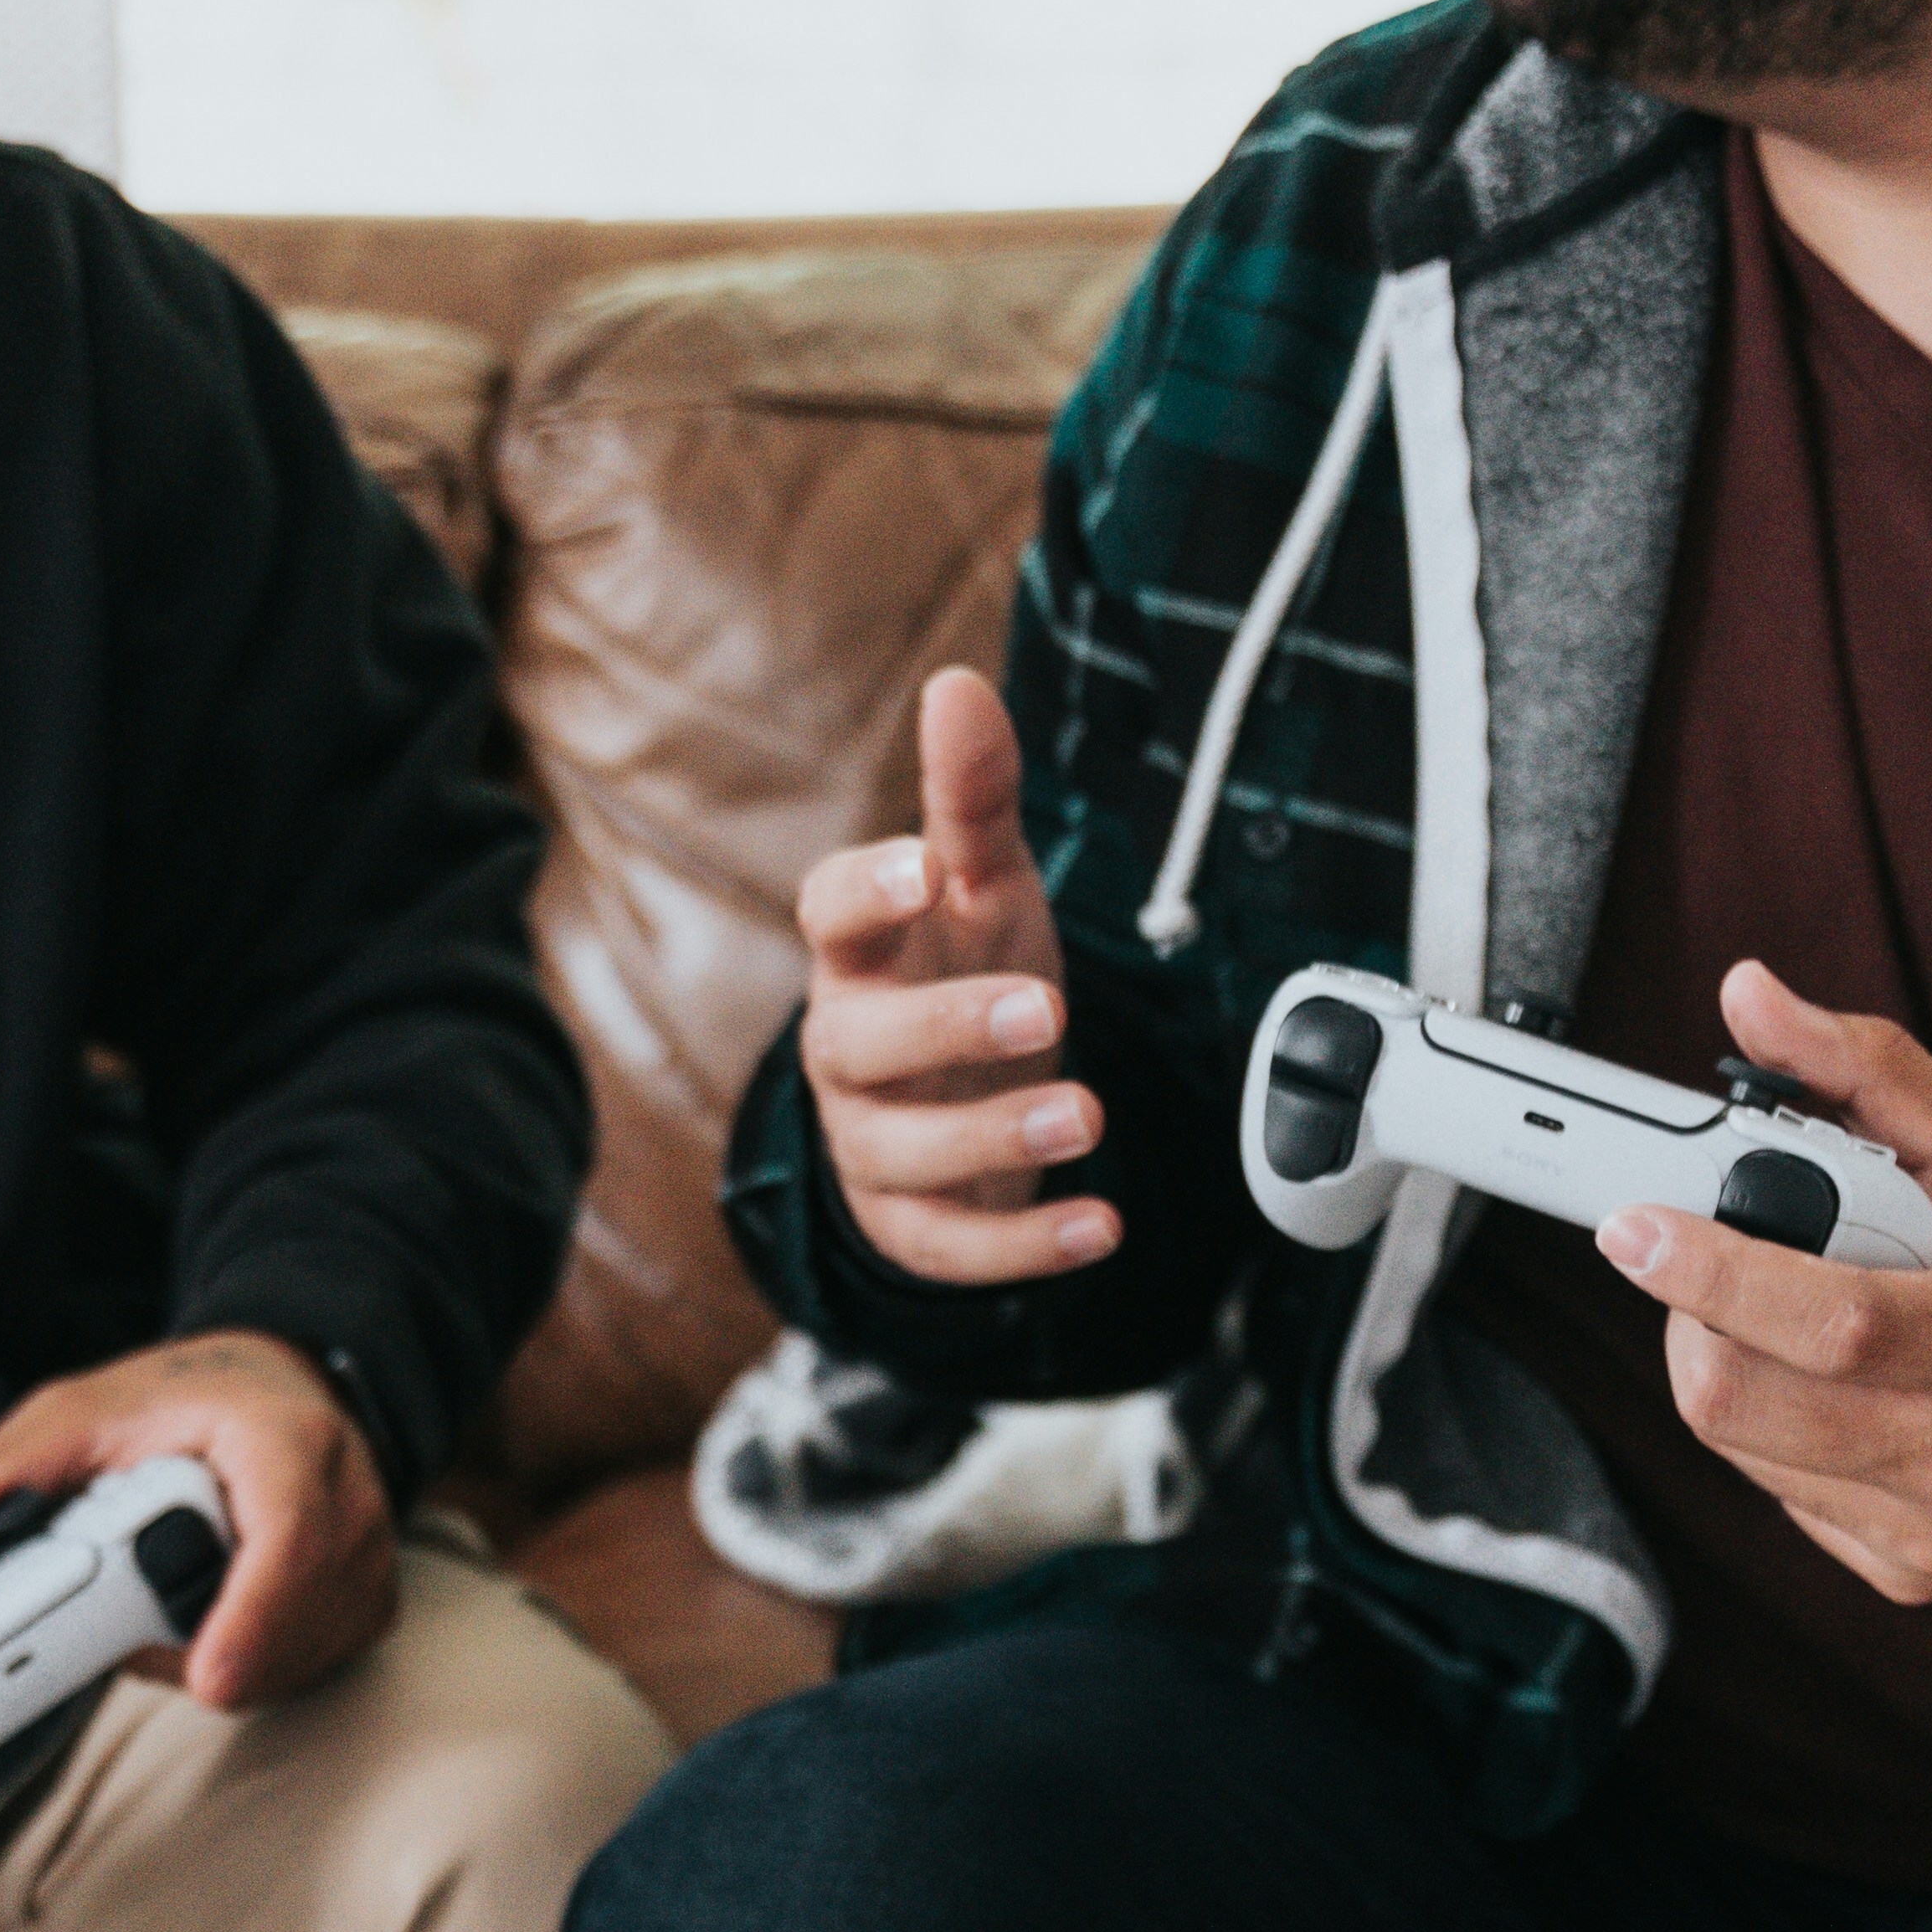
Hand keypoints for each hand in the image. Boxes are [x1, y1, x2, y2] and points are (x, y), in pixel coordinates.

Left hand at [0, 1326, 394, 1712]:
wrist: (274, 1385)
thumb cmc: (181, 1401)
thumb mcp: (74, 1413)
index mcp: (279, 1440)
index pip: (287, 1540)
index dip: (250, 1617)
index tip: (205, 1677)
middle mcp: (344, 1496)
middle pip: (296, 1616)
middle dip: (217, 1649)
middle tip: (155, 1643)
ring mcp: (368, 1552)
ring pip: (307, 1652)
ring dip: (231, 1662)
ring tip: (178, 1621)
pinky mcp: (369, 1595)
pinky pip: (320, 1660)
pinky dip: (261, 1663)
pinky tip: (221, 1630)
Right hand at [795, 665, 1118, 1287]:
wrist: (957, 1105)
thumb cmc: (961, 975)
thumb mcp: (984, 888)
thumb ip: (974, 799)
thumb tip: (958, 685)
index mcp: (863, 955)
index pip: (829, 915)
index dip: (862, 895)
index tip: (917, 872)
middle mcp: (852, 1049)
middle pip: (863, 1044)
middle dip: (949, 1028)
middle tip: (1044, 1008)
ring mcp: (872, 1142)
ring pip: (903, 1153)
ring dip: (993, 1139)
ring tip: (1085, 1114)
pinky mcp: (909, 1224)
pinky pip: (948, 1246)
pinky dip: (1023, 1247)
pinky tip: (1103, 1227)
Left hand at [1597, 961, 1931, 1598]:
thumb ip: (1869, 1076)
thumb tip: (1753, 1001)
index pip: (1826, 1321)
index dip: (1711, 1272)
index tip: (1635, 1227)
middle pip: (1742, 1401)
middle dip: (1694, 1314)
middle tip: (1716, 1255)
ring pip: (1743, 1450)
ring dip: (1734, 1367)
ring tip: (1808, 1312)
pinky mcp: (1916, 1572)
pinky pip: (1785, 1495)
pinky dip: (1784, 1430)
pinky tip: (1851, 1386)